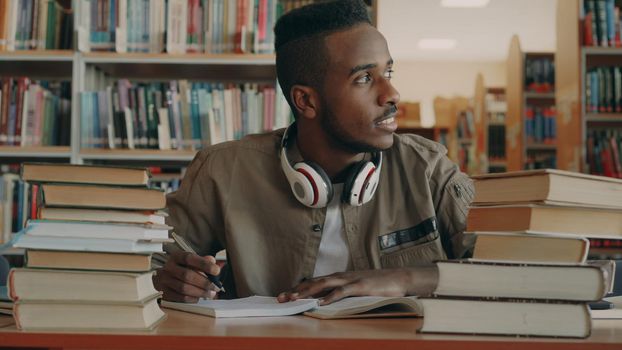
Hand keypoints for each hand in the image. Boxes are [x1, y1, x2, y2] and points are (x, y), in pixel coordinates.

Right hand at [153, 251, 221, 302]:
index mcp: (176, 256)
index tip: (216, 270)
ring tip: (210, 294)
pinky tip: (199, 297)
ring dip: (200, 292)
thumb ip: (203, 260)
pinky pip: (180, 297)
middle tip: (215, 286)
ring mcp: (165, 280)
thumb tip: (212, 261)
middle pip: (187, 275)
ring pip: (184, 288)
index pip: (190, 258)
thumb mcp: (192, 261)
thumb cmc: (182, 268)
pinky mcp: (164, 292)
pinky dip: (192, 298)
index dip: (204, 264)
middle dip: (204, 282)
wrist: (164, 276)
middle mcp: (168, 267)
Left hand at [277, 267, 437, 304]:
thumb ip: (340, 293)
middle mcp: (341, 276)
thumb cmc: (377, 285)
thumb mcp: (355, 289)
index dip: (297, 288)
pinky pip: (342, 291)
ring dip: (307, 292)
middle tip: (281, 298)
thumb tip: (324, 301)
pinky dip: (331, 297)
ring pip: (324, 285)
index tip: (283, 295)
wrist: (399, 278)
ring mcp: (350, 279)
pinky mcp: (360, 285)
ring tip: (294, 298)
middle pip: (314, 282)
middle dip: (296, 290)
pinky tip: (321, 303)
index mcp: (339, 277)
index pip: (313, 282)